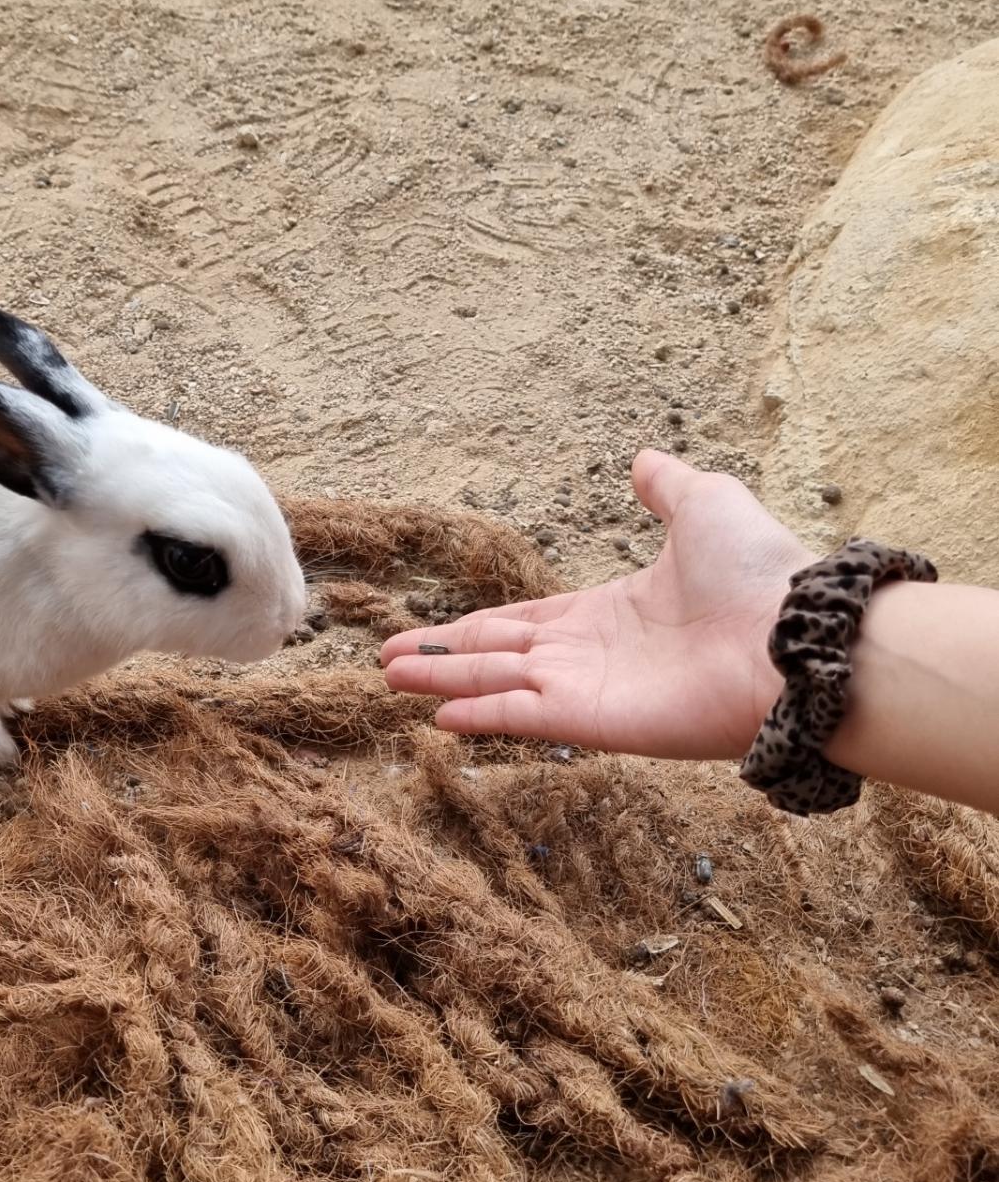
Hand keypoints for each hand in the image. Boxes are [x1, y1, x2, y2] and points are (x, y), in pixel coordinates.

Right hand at [381, 451, 811, 760]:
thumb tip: (643, 460)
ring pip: (498, 683)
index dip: (473, 626)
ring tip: (391, 680)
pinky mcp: (594, 721)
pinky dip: (482, 717)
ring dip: (444, 681)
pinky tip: (439, 718)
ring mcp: (589, 691)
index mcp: (606, 612)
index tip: (429, 630)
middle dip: (441, 657)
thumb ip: (668, 488)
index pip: (524, 622)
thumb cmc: (756, 574)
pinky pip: (524, 718)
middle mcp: (589, 656)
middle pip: (497, 654)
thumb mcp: (706, 506)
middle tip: (389, 661)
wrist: (793, 636)